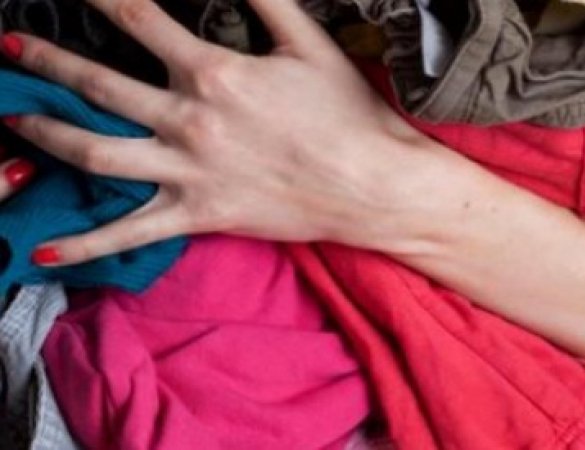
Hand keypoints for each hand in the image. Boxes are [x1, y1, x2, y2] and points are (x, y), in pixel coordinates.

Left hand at [0, 0, 425, 265]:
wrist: (371, 185)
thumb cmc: (346, 114)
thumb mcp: (309, 44)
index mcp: (214, 73)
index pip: (141, 19)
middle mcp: (188, 120)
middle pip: (98, 84)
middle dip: (47, 60)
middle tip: (10, 48)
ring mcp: (187, 172)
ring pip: (96, 152)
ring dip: (45, 132)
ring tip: (11, 120)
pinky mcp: (197, 215)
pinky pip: (130, 233)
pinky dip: (86, 244)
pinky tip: (44, 251)